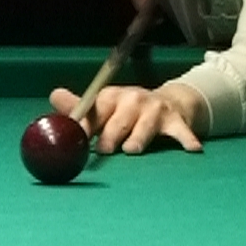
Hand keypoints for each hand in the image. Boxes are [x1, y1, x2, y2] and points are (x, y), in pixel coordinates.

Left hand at [49, 82, 204, 154]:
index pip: (94, 110)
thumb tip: (53, 96)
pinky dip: (186, 139)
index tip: (77, 138)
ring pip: (145, 126)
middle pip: (119, 120)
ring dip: (139, 138)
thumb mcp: (103, 106)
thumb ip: (79, 108)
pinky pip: (181, 131)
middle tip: (103, 150)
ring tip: (132, 150)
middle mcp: (132, 100)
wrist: (168, 101)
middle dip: (110, 135)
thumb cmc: (126, 111)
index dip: (85, 126)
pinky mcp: (175, 120)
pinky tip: (192, 149)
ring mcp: (154, 110)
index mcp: (110, 97)